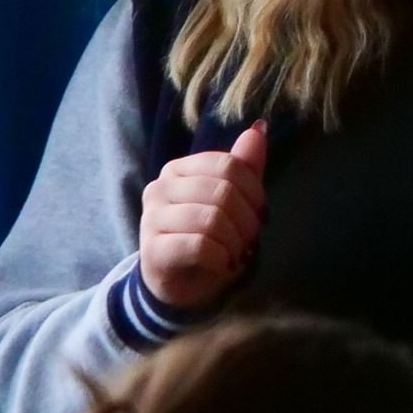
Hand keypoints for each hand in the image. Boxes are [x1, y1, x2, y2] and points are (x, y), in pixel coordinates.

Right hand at [140, 122, 267, 310]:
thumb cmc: (209, 238)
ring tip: (235, 253)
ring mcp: (152, 218)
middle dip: (248, 220)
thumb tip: (259, 128)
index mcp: (179, 169)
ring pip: (212, 218)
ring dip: (236, 241)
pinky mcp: (153, 249)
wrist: (182, 284)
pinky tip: (222, 263)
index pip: (229, 165)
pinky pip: (201, 245)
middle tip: (248, 239)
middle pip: (223, 191)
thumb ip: (243, 167)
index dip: (255, 192)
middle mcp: (160, 188)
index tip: (260, 215)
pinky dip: (222, 258)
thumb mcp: (232, 202)